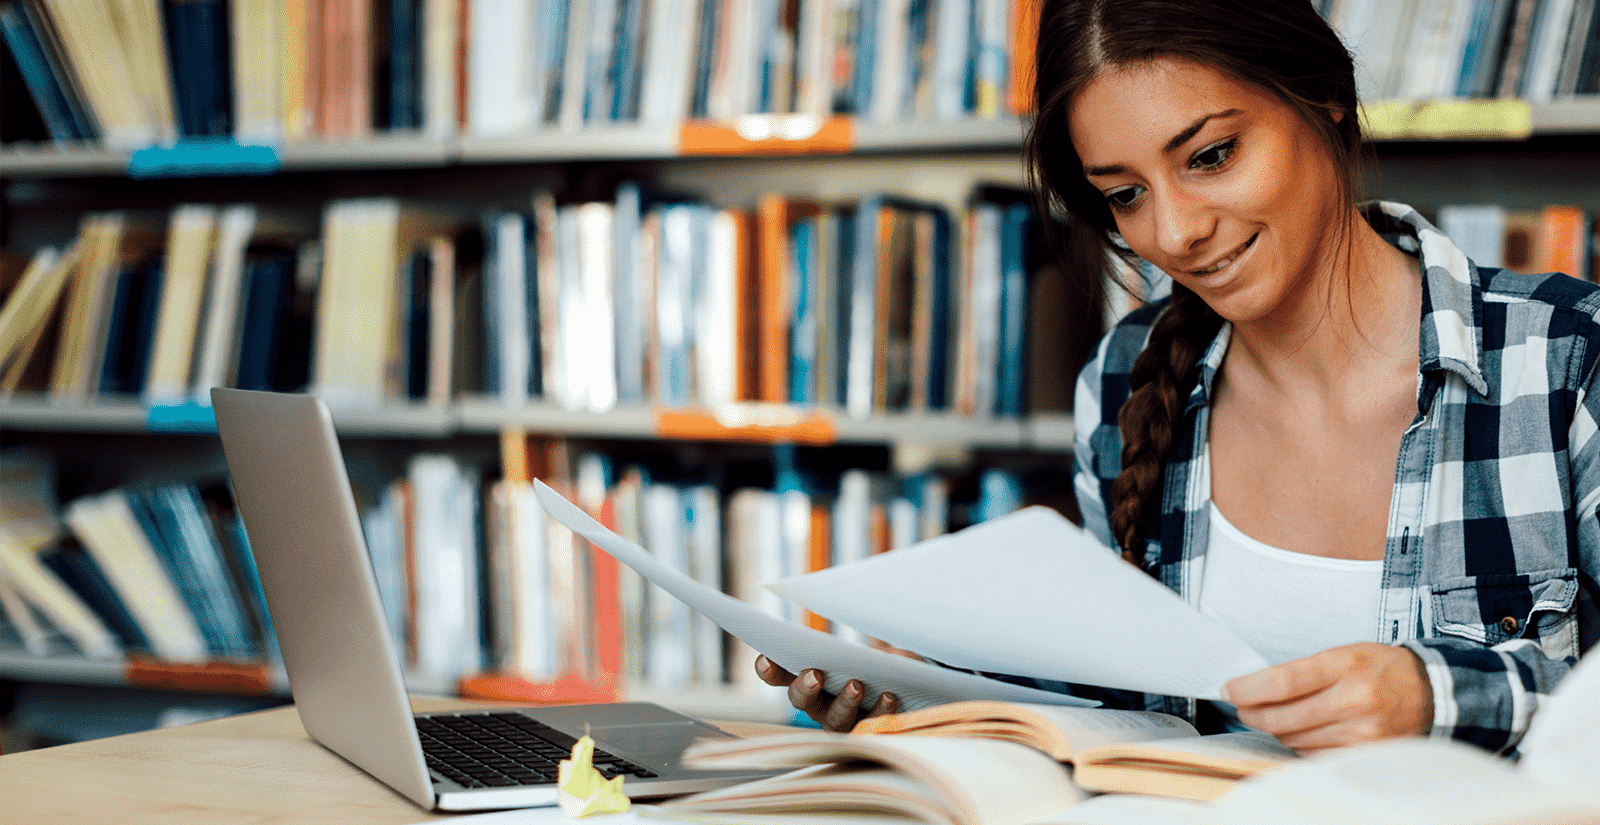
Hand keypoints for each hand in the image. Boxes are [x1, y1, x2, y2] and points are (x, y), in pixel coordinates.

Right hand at [754, 655, 901, 731]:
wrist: (909, 691)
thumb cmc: (881, 663)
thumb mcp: (875, 647)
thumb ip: (875, 645)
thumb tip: (884, 655)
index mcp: (810, 677)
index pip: (780, 675)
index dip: (769, 669)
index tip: (767, 659)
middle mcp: (819, 703)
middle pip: (801, 700)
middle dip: (805, 687)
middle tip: (815, 675)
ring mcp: (842, 722)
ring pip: (834, 718)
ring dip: (843, 702)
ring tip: (856, 685)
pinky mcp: (867, 735)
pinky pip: (871, 727)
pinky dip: (880, 711)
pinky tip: (889, 696)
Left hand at [1223, 643, 1432, 753]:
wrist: (1427, 690)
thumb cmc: (1379, 668)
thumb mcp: (1341, 654)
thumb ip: (1301, 671)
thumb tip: (1255, 688)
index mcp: (1344, 665)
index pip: (1283, 682)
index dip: (1248, 689)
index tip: (1230, 690)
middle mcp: (1354, 699)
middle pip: (1283, 716)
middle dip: (1253, 713)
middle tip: (1243, 706)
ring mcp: (1362, 731)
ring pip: (1295, 739)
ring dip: (1275, 730)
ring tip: (1272, 718)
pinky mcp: (1366, 754)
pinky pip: (1315, 755)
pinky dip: (1298, 745)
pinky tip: (1298, 732)